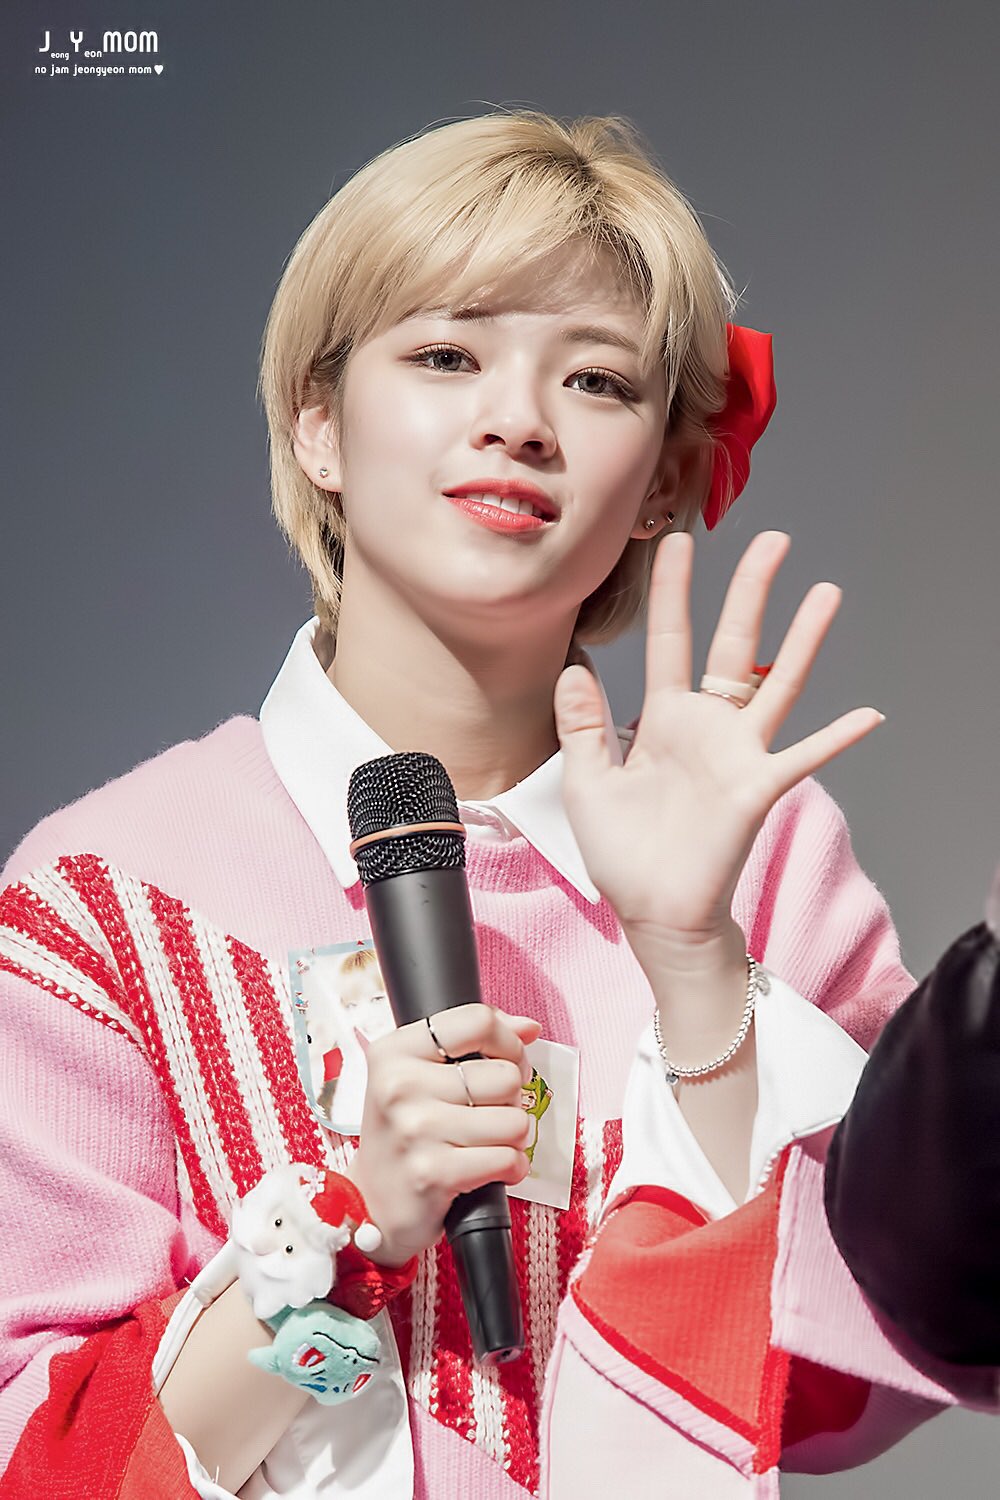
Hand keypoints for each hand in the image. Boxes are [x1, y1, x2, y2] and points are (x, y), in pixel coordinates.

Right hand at [347, 1005, 539, 1264]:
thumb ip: (475, 1042)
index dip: (508, 1043)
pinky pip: (507, 1159)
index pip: (477, 1021)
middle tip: (488, 1114)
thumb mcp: (421, 1075)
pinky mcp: (433, 1173)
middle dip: (510, 1100)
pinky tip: (490, 1170)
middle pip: (505, 1076)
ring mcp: (415, 1129)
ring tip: (487, 1143)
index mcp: (394, 1051)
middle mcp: (399, 1085)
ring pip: (514, 1120)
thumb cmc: (406, 1133)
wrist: (371, 1202)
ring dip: (514, 1138)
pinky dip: (511, 1168)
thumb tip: (529, 1027)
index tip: (505, 1063)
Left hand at [554, 530, 882, 958]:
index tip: (674, 541)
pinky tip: (867, 715)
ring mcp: (737, 754)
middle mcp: (707, 726)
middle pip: (735, 645)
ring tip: (825, 592)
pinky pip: (802, 758)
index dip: (672, 593)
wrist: (652, 912)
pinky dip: (835, 738)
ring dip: (803, 642)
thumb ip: (584, 725)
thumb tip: (573, 668)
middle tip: (772, 539)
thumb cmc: (623, 851)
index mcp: (664, 718)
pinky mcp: (755, 789)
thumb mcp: (589, 781)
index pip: (670, 641)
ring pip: (778, 685)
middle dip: (750, 592)